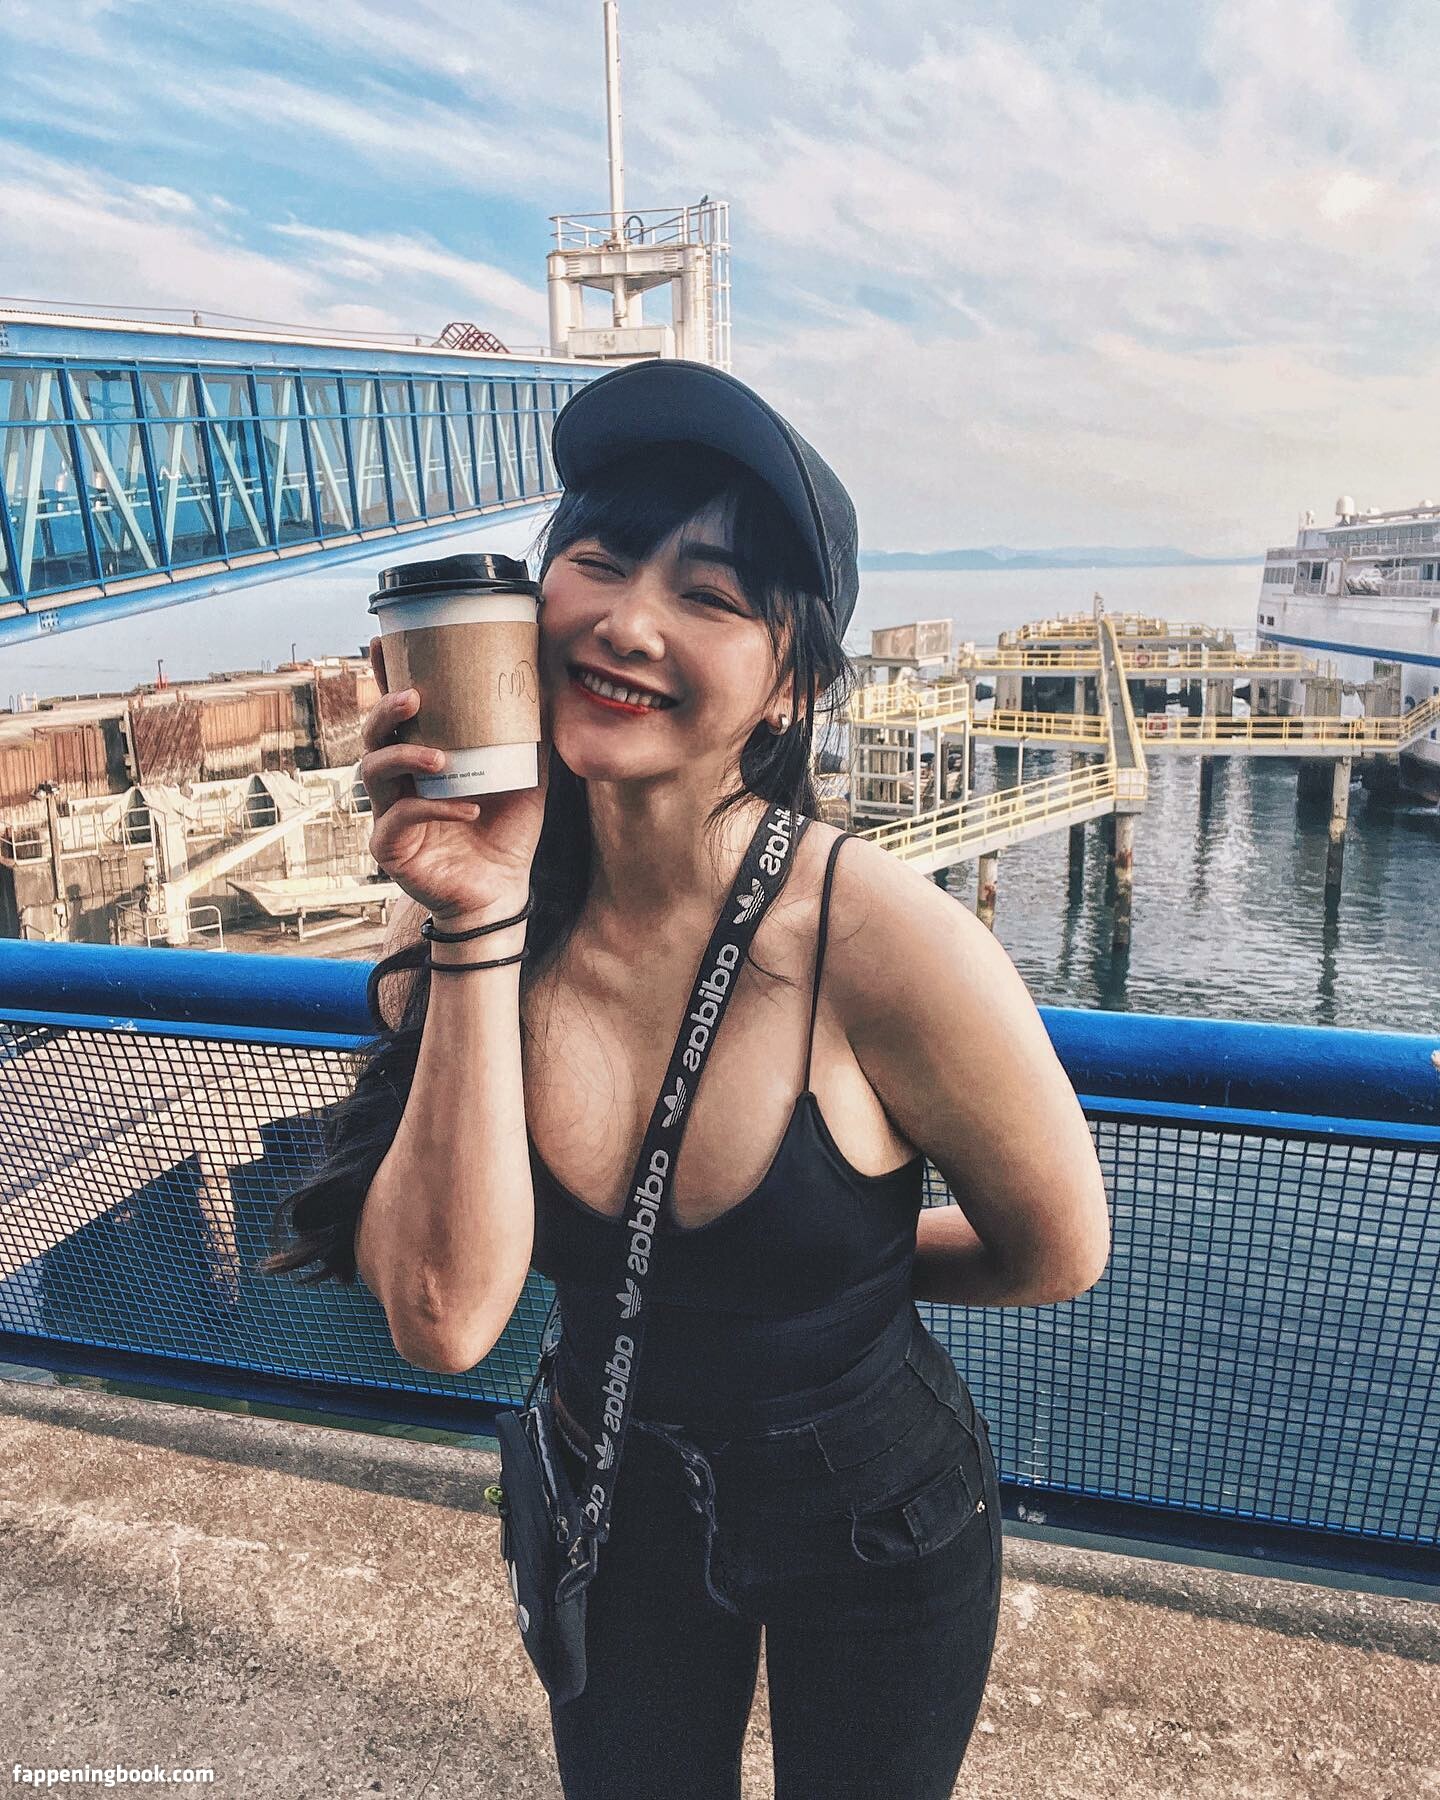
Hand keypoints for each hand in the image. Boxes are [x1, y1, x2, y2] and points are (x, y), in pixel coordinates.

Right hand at [358, 635, 550, 918]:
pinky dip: (435, 808)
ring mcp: (388, 813)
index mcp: (420, 758)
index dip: (384, 677)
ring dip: (405, 757)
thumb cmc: (505, 831)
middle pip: (372, 735)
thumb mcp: (525, 777)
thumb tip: (550, 686)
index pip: (397, 713)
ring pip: (373, 773)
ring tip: (441, 758)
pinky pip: (401, 819)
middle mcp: (397, 781)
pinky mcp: (390, 847)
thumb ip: (529, 737)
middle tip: (414, 698)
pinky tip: (468, 808)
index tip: (383, 643)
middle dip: (385, 711)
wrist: (502, 890)